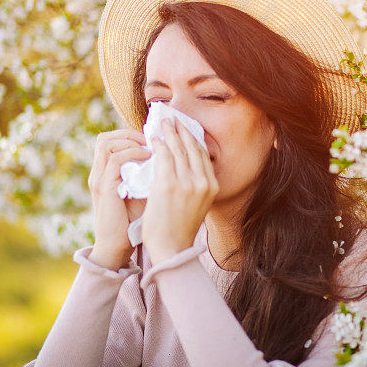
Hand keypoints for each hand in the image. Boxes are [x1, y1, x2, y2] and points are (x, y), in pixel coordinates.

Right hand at [87, 128, 151, 269]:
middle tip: (152, 137)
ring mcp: (99, 179)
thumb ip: (150, 173)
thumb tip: (173, 156)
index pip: (110, 141)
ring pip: (106, 142)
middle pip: (104, 138)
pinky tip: (149, 156)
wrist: (118, 246)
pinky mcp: (104, 187)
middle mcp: (98, 172)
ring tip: (151, 145)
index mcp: (105, 172)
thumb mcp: (143, 191)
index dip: (130, 135)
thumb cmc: (134, 220)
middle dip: (130, 133)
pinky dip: (133, 153)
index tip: (154, 138)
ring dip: (130, 140)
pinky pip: (115, 159)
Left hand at [141, 117, 218, 264]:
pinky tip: (155, 138)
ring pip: (178, 148)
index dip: (193, 138)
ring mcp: (187, 182)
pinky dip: (159, 144)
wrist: (171, 249)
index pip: (203, 155)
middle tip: (173, 118)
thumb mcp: (197, 204)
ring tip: (163, 122)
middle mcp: (203, 182)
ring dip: (170, 132)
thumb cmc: (179, 228)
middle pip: (192, 147)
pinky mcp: (168, 184)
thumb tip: (183, 165)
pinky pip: (164, 156)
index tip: (185, 127)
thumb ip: (194, 185)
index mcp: (212, 186)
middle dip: (182, 129)